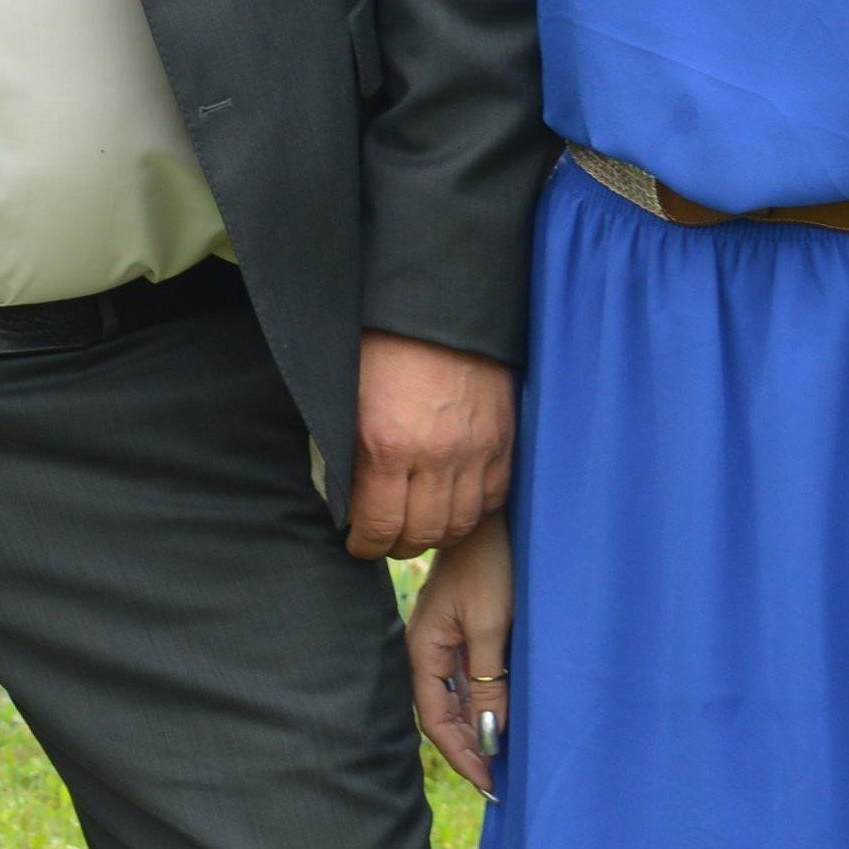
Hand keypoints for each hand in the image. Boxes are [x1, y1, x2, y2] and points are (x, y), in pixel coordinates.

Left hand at [348, 331, 513, 559]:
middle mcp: (434, 457)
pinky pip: (491, 500)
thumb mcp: (347, 398)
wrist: (436, 304)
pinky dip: (472, 511)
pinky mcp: (502, 442)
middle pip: (421, 534)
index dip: (364, 544)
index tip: (357, 544)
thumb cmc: (381, 345)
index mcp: (385, 445)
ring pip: (458, 524)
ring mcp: (475, 452)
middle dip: (398, 545)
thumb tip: (346, 500)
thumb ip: (349, 453)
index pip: (377, 525)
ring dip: (436, 534)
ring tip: (419, 528)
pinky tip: (454, 507)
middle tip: (386, 540)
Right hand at [403, 521, 511, 797]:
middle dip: (466, 749)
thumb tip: (488, 733)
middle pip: (441, 713)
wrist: (491, 522)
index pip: (435, 718)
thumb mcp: (490, 627)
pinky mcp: (462, 634)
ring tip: (500, 760)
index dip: (460, 753)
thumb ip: (486, 680)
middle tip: (497, 783)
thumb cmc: (489, 567)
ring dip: (473, 730)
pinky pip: (466, 681)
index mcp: (423, 649)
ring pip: (454, 699)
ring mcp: (443, 642)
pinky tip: (500, 720)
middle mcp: (427, 650)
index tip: (489, 782)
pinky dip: (481, 706)